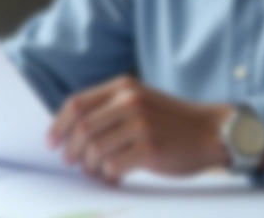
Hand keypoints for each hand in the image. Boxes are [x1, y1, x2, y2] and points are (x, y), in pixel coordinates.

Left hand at [47, 75, 231, 184]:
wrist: (212, 132)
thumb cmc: (171, 121)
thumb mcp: (140, 101)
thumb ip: (110, 108)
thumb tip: (70, 133)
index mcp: (124, 87)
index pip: (76, 104)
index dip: (58, 125)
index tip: (51, 143)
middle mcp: (130, 101)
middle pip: (82, 128)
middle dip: (71, 150)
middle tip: (72, 163)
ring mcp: (140, 124)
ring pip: (95, 150)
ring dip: (90, 167)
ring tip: (97, 172)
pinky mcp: (150, 149)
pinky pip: (113, 167)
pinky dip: (108, 176)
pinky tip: (114, 178)